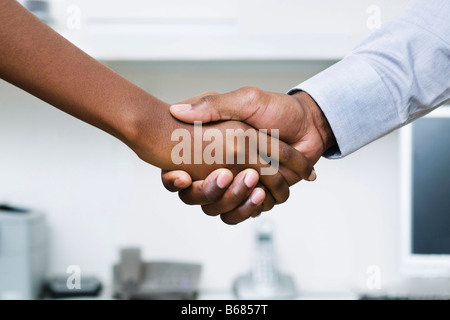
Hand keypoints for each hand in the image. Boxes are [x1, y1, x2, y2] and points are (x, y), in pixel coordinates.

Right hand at [162, 87, 335, 221]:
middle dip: (213, 192)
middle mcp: (218, 166)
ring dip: (236, 201)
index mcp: (209, 144)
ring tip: (256, 187)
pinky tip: (266, 194)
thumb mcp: (245, 100)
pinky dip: (255, 206)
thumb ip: (213, 106)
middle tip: (233, 176)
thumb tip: (177, 111)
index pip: (177, 169)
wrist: (311, 126)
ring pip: (220, 208)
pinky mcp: (256, 193)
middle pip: (198, 196)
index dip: (173, 179)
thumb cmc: (278, 109)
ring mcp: (237, 181)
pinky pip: (246, 211)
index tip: (182, 176)